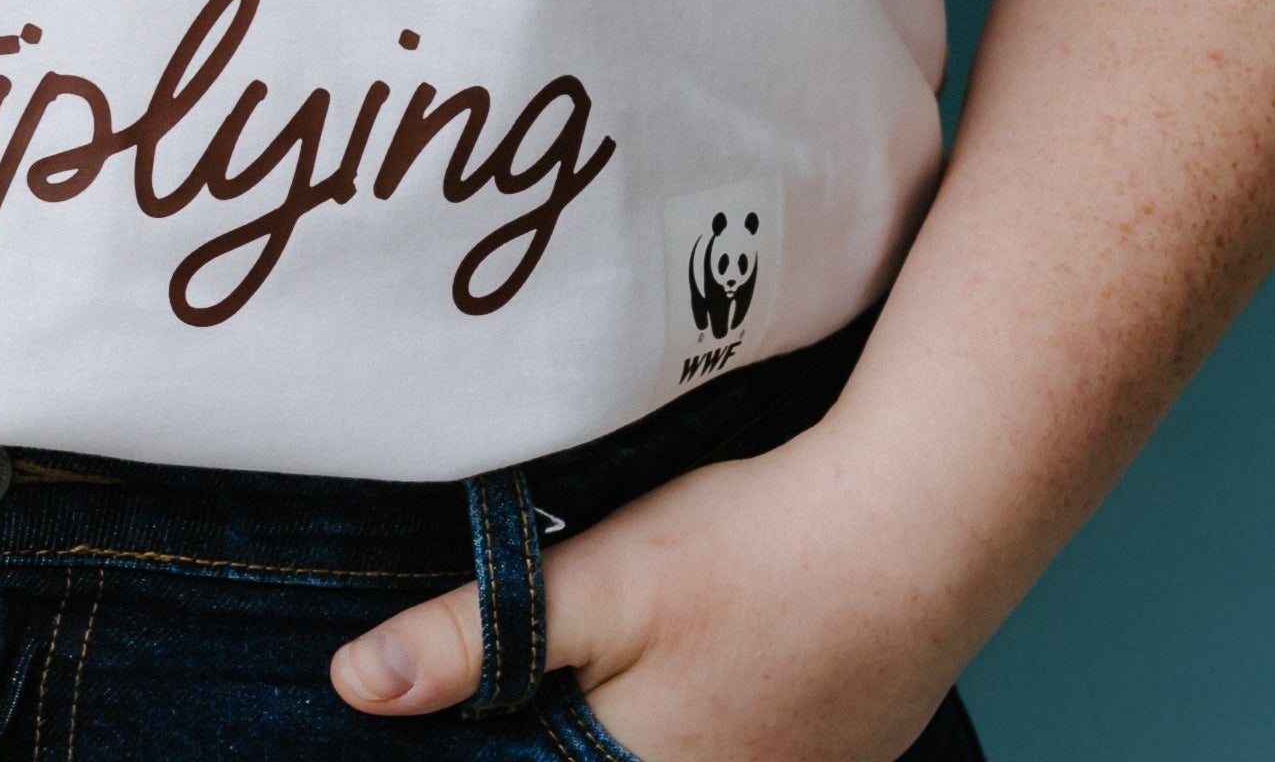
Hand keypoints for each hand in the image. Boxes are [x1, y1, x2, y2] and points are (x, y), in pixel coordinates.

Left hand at [329, 434, 973, 761]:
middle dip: (543, 728)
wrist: (917, 535)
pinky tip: (686, 665)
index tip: (438, 717)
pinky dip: (679, 722)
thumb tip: (356, 687)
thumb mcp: (597, 584)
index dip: (477, 738)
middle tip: (525, 668)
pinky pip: (722, 752)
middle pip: (586, 759)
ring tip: (613, 656)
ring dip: (612, 722)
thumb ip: (477, 640)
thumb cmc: (752, 558)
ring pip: (652, 757)